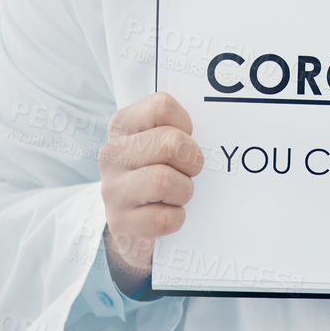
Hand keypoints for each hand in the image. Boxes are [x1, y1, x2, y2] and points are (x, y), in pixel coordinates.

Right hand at [98, 91, 204, 291]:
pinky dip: (176, 218)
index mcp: (123, 125)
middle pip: (171, 143)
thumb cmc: (157, 174)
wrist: (133, 224)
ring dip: (184, 191)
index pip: (162, 106)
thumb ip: (178, 130)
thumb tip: (218, 132)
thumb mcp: (159, 144)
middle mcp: (111, 153)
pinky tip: (168, 214)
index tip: (186, 139)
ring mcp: (112, 188)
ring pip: (163, 181)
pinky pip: (163, 218)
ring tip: (178, 194)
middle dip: (192, 161)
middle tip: (190, 171)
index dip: (186, 125)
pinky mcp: (119, 222)